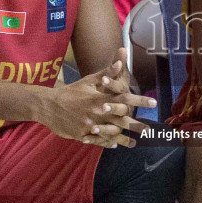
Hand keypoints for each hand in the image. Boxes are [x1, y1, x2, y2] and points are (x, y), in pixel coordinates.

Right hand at [41, 50, 155, 147]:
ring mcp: (88, 126)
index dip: (140, 100)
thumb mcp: (89, 80)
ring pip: (110, 133)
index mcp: (100, 98)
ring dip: (123, 138)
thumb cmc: (71, 91)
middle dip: (136, 125)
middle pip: (121, 119)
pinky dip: (106, 143)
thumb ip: (108, 72)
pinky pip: (97, 141)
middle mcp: (96, 112)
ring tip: (134, 142)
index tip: (153, 102)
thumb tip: (122, 57)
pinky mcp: (81, 135)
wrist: (48, 105)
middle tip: (149, 130)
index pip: (124, 97)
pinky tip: (115, 145)